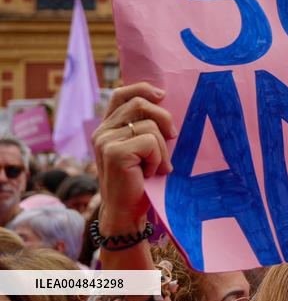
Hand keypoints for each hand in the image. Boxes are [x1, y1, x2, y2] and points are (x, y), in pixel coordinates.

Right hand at [92, 82, 175, 233]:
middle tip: (173, 137)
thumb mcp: (141, 148)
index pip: (122, 94)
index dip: (142, 88)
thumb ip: (144, 126)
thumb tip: (165, 100)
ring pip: (150, 126)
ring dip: (162, 149)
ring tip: (155, 166)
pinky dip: (158, 158)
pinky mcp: (114, 152)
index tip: (162, 95)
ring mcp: (105, 141)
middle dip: (164, 119)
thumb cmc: (140, 180)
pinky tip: (149, 173)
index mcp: (108, 126)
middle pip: (140, 104)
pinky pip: (150, 142)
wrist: (127, 211)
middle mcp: (102, 131)